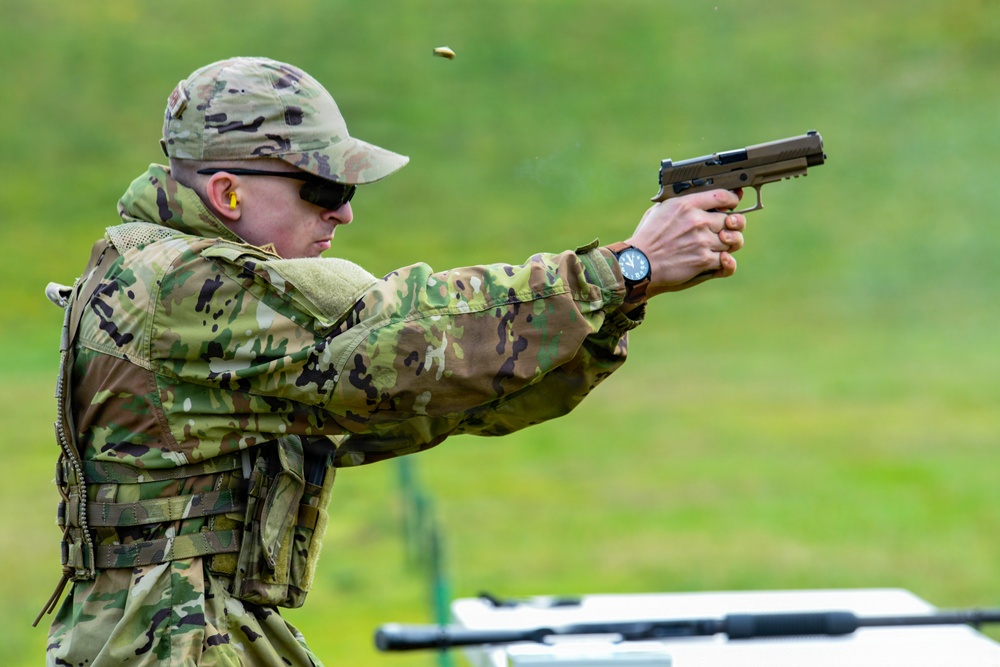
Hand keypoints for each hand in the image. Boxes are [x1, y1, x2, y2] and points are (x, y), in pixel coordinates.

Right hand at [625, 189, 745, 296]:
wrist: (639, 264)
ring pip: (733, 240)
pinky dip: (727, 263)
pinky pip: (727, 261)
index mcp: (686, 204)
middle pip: (732, 219)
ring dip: (729, 244)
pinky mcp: (704, 260)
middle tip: (727, 229)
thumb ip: (681, 203)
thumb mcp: (660, 210)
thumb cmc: (646, 238)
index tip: (733, 203)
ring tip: (722, 246)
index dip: (733, 199)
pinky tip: (722, 260)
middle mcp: (698, 220)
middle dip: (732, 225)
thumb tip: (696, 200)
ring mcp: (703, 241)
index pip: (722, 195)